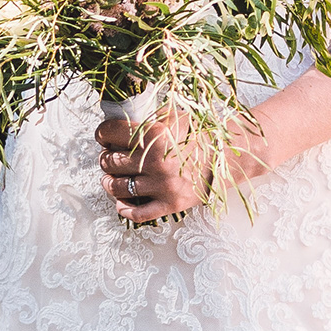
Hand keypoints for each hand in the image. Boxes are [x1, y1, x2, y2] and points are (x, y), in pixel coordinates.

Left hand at [96, 107, 260, 224]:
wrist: (228, 157)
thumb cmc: (200, 135)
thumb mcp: (174, 117)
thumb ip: (146, 120)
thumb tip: (118, 126)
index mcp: (155, 134)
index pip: (110, 133)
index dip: (102, 134)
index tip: (104, 136)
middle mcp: (156, 161)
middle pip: (110, 161)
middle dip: (105, 157)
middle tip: (109, 156)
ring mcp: (162, 185)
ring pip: (116, 187)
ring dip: (108, 182)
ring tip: (111, 178)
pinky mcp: (170, 204)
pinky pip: (136, 213)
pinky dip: (123, 208)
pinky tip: (121, 201)